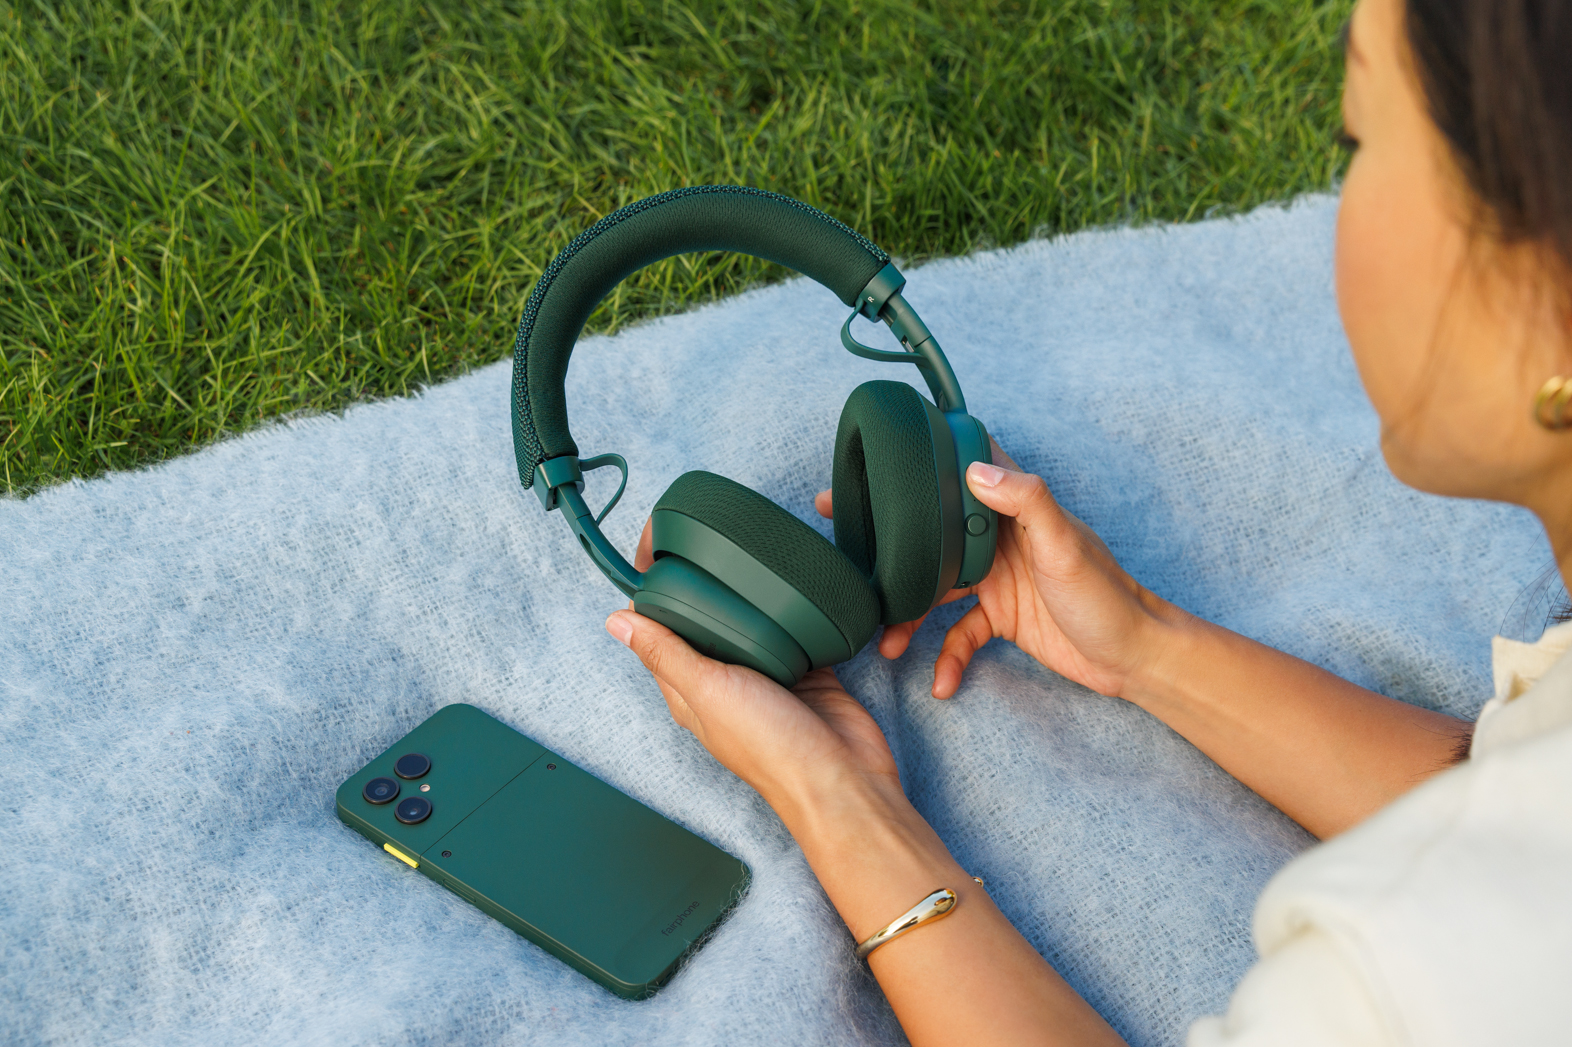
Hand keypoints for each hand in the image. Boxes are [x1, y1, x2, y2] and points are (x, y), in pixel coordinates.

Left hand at [603, 527, 903, 813]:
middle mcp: (725, 685)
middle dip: (703, 588)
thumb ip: (666, 654)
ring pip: (751, 626)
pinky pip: (795, 633)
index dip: (652, 598)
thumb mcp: (708, 691)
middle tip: (704, 542)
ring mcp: (768, 679)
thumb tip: (616, 623)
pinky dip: (793, 612)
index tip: (656, 555)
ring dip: (748, 598)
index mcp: (691, 692)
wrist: (843, 779)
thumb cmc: (772, 748)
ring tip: (746, 555)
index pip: (659, 637)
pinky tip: (792, 587)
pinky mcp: (808, 673)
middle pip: (706, 627)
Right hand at [817, 440, 1179, 698]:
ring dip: (907, 616)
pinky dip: (946, 658)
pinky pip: (959, 636)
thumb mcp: (1065, 543)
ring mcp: (997, 579)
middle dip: (888, 540)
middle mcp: (999, 540)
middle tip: (840, 540)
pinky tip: (940, 683)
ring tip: (882, 642)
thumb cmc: (1107, 594)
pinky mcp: (1001, 618)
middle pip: (932, 532)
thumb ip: (1025, 501)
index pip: (961, 470)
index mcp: (1012, 509)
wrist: (1135, 656)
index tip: (873, 462)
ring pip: (934, 590)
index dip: (919, 461)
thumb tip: (974, 470)